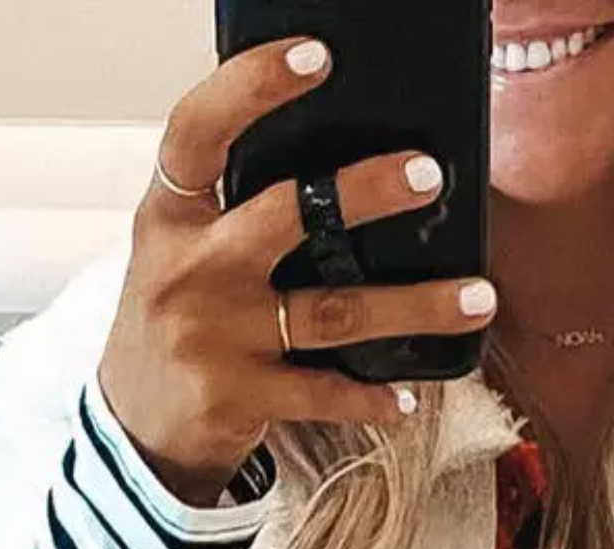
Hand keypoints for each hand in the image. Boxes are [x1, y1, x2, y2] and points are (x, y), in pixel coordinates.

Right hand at [98, 38, 499, 502]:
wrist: (136, 427)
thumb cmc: (175, 324)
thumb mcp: (178, 251)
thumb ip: (231, 207)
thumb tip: (334, 156)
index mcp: (170, 215)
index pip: (200, 130)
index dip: (253, 86)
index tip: (316, 57)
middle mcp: (187, 269)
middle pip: (286, 215)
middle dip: (364, 193)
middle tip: (429, 175)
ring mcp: (213, 336)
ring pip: (332, 311)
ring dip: (413, 306)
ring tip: (477, 298)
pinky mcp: (236, 397)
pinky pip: (323, 394)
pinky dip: (371, 396)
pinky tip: (409, 394)